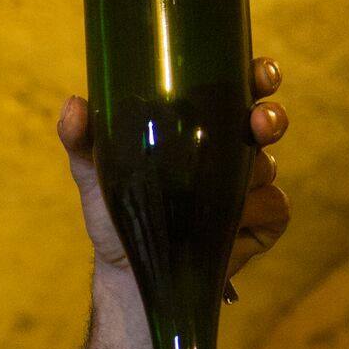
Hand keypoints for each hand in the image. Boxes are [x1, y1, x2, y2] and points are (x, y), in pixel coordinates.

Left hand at [57, 57, 290, 296]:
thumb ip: (83, 140)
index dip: (257, 77)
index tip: (260, 75)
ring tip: (218, 192)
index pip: (237, 90)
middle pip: (265, 121)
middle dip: (271, 117)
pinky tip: (230, 227)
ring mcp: (251, 186)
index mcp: (201, 128)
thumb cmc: (117, 215)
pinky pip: (275, 207)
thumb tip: (73, 105)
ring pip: (266, 167)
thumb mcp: (95, 174)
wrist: (131, 273)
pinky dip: (255, 213)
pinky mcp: (263, 222)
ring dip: (250, 174)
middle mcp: (231, 151)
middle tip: (259, 123)